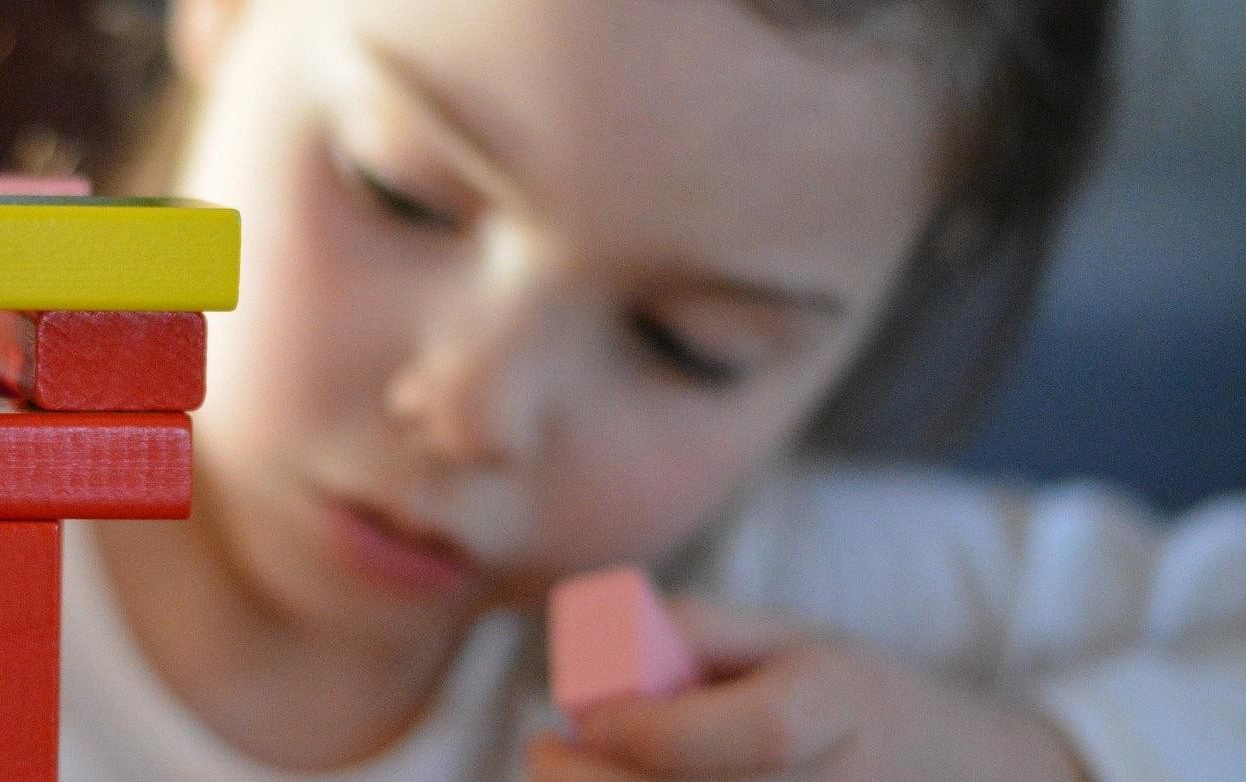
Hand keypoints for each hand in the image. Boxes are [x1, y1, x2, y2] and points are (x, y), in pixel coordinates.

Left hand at [528, 599, 1088, 780]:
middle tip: (544, 752)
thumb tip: (588, 651)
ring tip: (570, 777)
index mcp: (841, 708)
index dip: (650, 729)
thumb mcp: (790, 639)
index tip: (578, 715)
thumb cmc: (849, 701)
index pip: (752, 735)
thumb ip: (694, 631)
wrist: (968, 781)